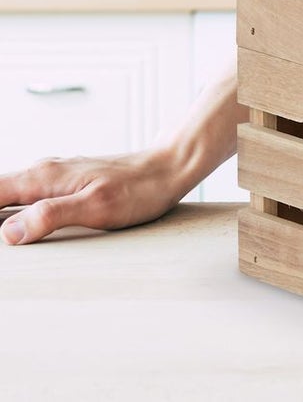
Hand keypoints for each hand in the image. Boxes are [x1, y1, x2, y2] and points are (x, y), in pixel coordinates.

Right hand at [0, 148, 185, 244]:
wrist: (170, 167)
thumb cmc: (140, 188)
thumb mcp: (96, 206)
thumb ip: (51, 214)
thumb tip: (10, 233)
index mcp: (43, 177)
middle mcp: (44, 172)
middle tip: (3, 249)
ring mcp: (56, 177)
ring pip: (11, 195)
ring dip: (2, 216)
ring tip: (8, 242)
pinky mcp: (68, 184)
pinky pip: (29, 197)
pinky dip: (17, 212)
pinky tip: (21, 229)